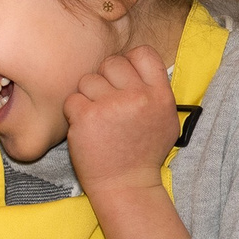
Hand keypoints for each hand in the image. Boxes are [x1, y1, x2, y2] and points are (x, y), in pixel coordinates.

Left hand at [65, 47, 179, 196]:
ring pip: (88, 80)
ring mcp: (111, 106)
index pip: (143, 53)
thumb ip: (156, 91)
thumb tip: (137, 65)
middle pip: (112, 62)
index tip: (124, 80)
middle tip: (108, 103)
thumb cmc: (144, 153)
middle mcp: (138, 97)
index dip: (129, 62)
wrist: (126, 186)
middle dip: (105, 80)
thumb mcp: (165, 120)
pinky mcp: (87, 117)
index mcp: (160, 96)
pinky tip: (86, 128)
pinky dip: (75, 113)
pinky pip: (72, 99)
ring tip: (98, 119)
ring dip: (89, 97)